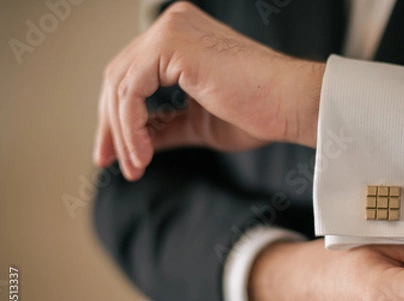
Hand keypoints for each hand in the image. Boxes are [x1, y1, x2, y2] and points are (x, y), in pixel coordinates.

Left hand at [93, 1, 323, 179]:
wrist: (291, 106)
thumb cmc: (259, 113)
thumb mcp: (198, 124)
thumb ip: (165, 126)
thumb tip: (135, 143)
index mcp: (180, 39)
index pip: (132, 76)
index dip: (117, 117)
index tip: (116, 154)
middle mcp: (172, 26)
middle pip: (118, 77)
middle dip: (110, 125)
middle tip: (108, 162)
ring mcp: (171, 30)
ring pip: (121, 85)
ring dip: (123, 133)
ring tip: (135, 167)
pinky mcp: (172, 43)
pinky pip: (131, 89)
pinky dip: (131, 125)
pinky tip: (143, 153)